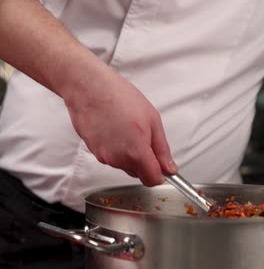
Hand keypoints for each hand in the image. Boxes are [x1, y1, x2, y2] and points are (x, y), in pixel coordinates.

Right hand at [63, 56, 176, 185]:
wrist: (89, 87)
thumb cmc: (119, 97)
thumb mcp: (152, 119)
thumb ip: (162, 149)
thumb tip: (169, 168)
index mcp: (136, 152)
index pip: (152, 180)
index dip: (159, 174)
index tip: (162, 166)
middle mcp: (119, 160)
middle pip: (137, 173)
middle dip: (143, 161)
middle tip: (142, 136)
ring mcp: (104, 157)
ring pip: (123, 165)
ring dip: (128, 154)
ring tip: (125, 128)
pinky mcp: (94, 152)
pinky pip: (111, 157)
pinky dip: (115, 148)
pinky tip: (113, 129)